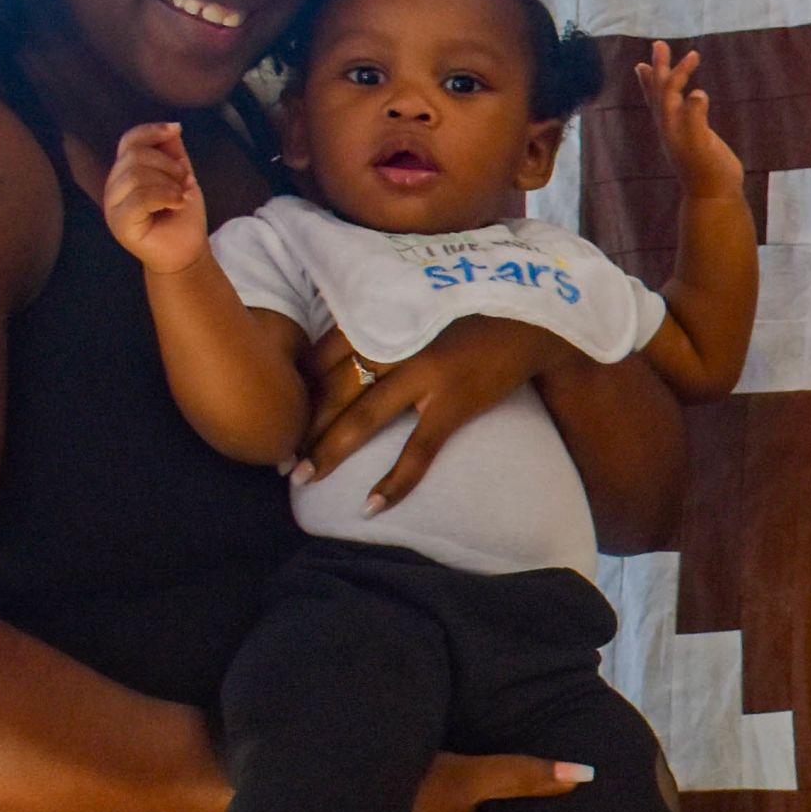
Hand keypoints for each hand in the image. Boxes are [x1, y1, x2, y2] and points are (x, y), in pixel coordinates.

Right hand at [101, 123, 210, 275]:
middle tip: (186, 181)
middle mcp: (114, 186)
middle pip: (135, 156)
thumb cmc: (181, 216)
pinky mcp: (119, 223)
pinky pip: (139, 198)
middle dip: (169, 165)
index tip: (175, 130)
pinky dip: (166, 196)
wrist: (186, 252)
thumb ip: (173, 153)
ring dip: (170, 183)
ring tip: (183, 196)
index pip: (129, 141)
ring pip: (137, 175)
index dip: (151, 131)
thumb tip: (173, 126)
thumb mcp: (181, 177)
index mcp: (125, 172)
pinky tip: (180, 204)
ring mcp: (113, 205)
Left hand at [297, 312, 566, 508]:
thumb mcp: (415, 306)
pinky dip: (395, 481)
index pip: (322, 357)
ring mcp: (425, 375)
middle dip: (302, 428)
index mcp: (383, 317)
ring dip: (328, 452)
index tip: (281, 414)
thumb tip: (339, 354)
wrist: (532, 317)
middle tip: (278, 459)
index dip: (298, 389)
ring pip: (362, 419)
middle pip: (333, 391)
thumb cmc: (472, 311)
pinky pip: (417, 451)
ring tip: (303, 479)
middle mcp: (396, 345)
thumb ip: (379, 324)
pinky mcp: (454, 404)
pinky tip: (371, 506)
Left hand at [635, 43, 743, 202]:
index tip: (693, 56)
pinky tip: (683, 93)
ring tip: (648, 64)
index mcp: (671, 124)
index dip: (678, 72)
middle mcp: (670, 125)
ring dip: (657, 80)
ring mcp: (678, 131)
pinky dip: (674, 96)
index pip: (669, 91)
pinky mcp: (690, 136)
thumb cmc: (709, 171)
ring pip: (662, 101)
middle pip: (658, 91)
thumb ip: (698, 118)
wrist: (713, 195)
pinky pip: (676, 110)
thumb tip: (697, 93)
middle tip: (659, 44)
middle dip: (659, 67)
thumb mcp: (703, 144)